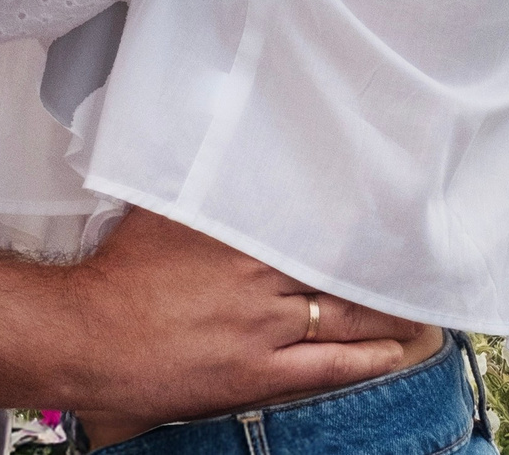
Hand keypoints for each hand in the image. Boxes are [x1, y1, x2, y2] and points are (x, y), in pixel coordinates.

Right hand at [53, 208, 431, 431]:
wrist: (86, 337)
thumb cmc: (117, 273)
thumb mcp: (160, 210)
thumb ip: (200, 182)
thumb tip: (218, 134)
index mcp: (242, 233)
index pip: (317, 220)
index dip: (359, 219)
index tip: (393, 208)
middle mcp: (262, 278)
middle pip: (339, 268)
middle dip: (382, 264)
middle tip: (421, 256)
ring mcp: (264, 329)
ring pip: (344, 317)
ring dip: (386, 312)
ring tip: (419, 303)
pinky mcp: (257, 373)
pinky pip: (327, 366)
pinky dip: (365, 359)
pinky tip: (392, 352)